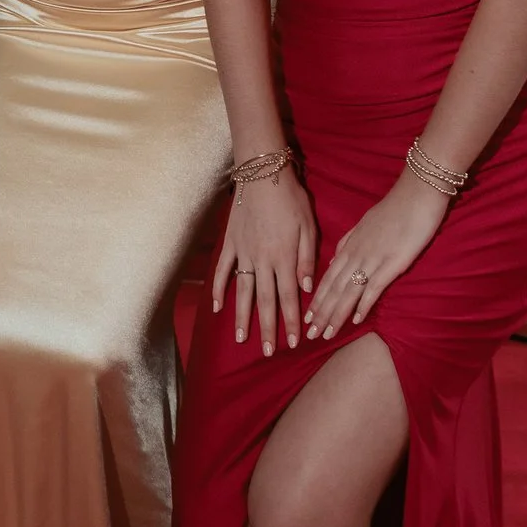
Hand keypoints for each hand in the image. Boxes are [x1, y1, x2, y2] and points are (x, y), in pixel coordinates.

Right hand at [215, 168, 318, 356]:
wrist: (262, 174)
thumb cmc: (291, 198)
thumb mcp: (309, 226)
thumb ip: (307, 258)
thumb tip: (306, 288)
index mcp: (285, 258)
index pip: (290, 297)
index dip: (292, 321)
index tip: (293, 343)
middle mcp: (263, 261)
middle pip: (266, 301)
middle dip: (269, 328)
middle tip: (269, 352)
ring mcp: (243, 253)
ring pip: (243, 292)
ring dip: (243, 317)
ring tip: (242, 339)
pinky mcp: (230, 244)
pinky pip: (223, 271)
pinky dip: (219, 290)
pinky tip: (217, 308)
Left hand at [303, 172, 451, 340]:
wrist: (416, 194)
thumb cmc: (394, 208)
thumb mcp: (365, 223)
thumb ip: (350, 241)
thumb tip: (339, 255)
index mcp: (349, 246)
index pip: (328, 277)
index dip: (317, 299)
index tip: (307, 317)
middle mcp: (356, 254)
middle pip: (333, 289)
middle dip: (320, 314)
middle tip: (309, 335)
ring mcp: (372, 259)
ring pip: (348, 292)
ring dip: (335, 315)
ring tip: (326, 334)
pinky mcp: (392, 262)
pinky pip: (373, 287)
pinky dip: (363, 304)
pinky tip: (356, 320)